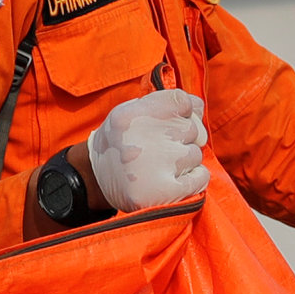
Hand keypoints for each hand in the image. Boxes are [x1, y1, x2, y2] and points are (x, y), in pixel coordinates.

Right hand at [83, 88, 209, 211]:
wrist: (94, 179)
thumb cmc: (122, 140)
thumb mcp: (132, 111)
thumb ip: (166, 104)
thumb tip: (199, 109)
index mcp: (134, 114)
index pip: (182, 101)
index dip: (183, 112)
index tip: (169, 122)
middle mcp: (144, 137)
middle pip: (192, 129)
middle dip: (182, 139)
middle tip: (160, 149)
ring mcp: (156, 166)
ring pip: (196, 154)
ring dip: (185, 161)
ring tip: (160, 166)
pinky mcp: (165, 192)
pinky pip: (200, 178)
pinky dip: (194, 179)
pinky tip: (173, 179)